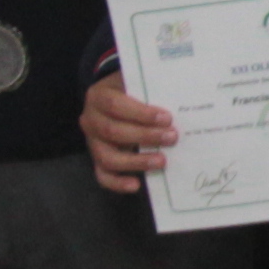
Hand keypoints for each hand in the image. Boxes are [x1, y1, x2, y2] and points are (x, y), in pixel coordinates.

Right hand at [82, 68, 176, 191]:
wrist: (115, 99)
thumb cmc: (133, 91)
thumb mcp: (138, 83)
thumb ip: (151, 87)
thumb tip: (179, 98)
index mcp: (98, 96)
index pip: (115, 105)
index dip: (140, 113)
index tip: (167, 118)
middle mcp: (90, 120)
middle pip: (113, 131)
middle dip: (145, 136)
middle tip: (172, 138)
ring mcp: (92, 143)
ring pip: (108, 157)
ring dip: (136, 161)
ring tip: (162, 161)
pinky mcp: (96, 161)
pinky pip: (103, 176)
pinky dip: (118, 183)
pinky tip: (136, 185)